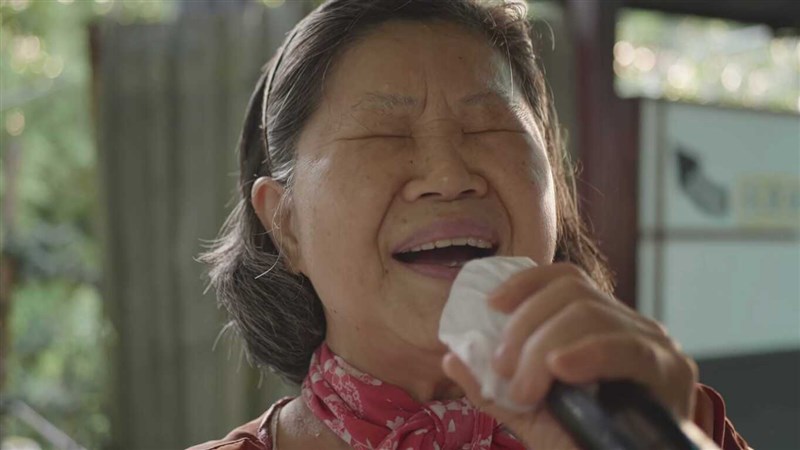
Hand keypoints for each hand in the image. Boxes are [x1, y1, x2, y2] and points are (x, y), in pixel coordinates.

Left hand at [442, 263, 700, 448]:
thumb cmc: (581, 445)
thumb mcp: (530, 415)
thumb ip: (493, 388)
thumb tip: (451, 358)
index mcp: (600, 327)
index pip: (566, 279)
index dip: (526, 283)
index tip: (492, 305)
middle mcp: (629, 326)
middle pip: (571, 293)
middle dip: (525, 326)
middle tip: (504, 370)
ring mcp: (653, 344)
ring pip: (590, 313)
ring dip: (544, 348)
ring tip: (527, 391)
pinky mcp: (670, 370)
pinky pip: (626, 346)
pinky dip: (587, 353)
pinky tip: (561, 368)